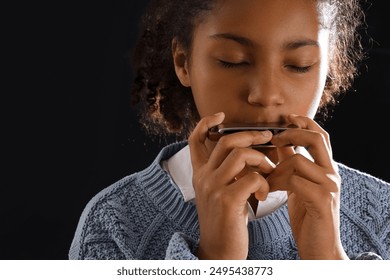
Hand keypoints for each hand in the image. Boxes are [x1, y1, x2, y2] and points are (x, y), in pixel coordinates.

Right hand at [188, 113, 274, 258]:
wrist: (219, 252)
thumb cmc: (225, 221)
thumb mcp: (220, 193)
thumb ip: (227, 173)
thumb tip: (249, 152)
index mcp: (199, 173)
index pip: (194, 140)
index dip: (205, 123)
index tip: (220, 116)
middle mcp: (203, 177)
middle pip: (226, 140)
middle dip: (251, 135)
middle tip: (268, 137)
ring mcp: (213, 187)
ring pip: (241, 154)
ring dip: (262, 160)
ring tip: (269, 173)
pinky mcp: (227, 200)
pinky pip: (253, 177)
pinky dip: (265, 183)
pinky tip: (265, 194)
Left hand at [267, 114, 348, 258]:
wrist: (320, 248)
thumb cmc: (307, 216)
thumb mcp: (298, 185)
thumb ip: (292, 164)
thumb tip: (278, 143)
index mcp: (326, 168)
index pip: (320, 136)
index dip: (304, 123)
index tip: (287, 118)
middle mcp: (332, 174)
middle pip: (315, 139)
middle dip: (291, 134)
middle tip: (273, 140)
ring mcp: (329, 186)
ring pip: (298, 161)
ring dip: (275, 168)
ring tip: (265, 180)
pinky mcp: (322, 200)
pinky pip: (294, 181)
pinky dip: (276, 183)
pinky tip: (268, 192)